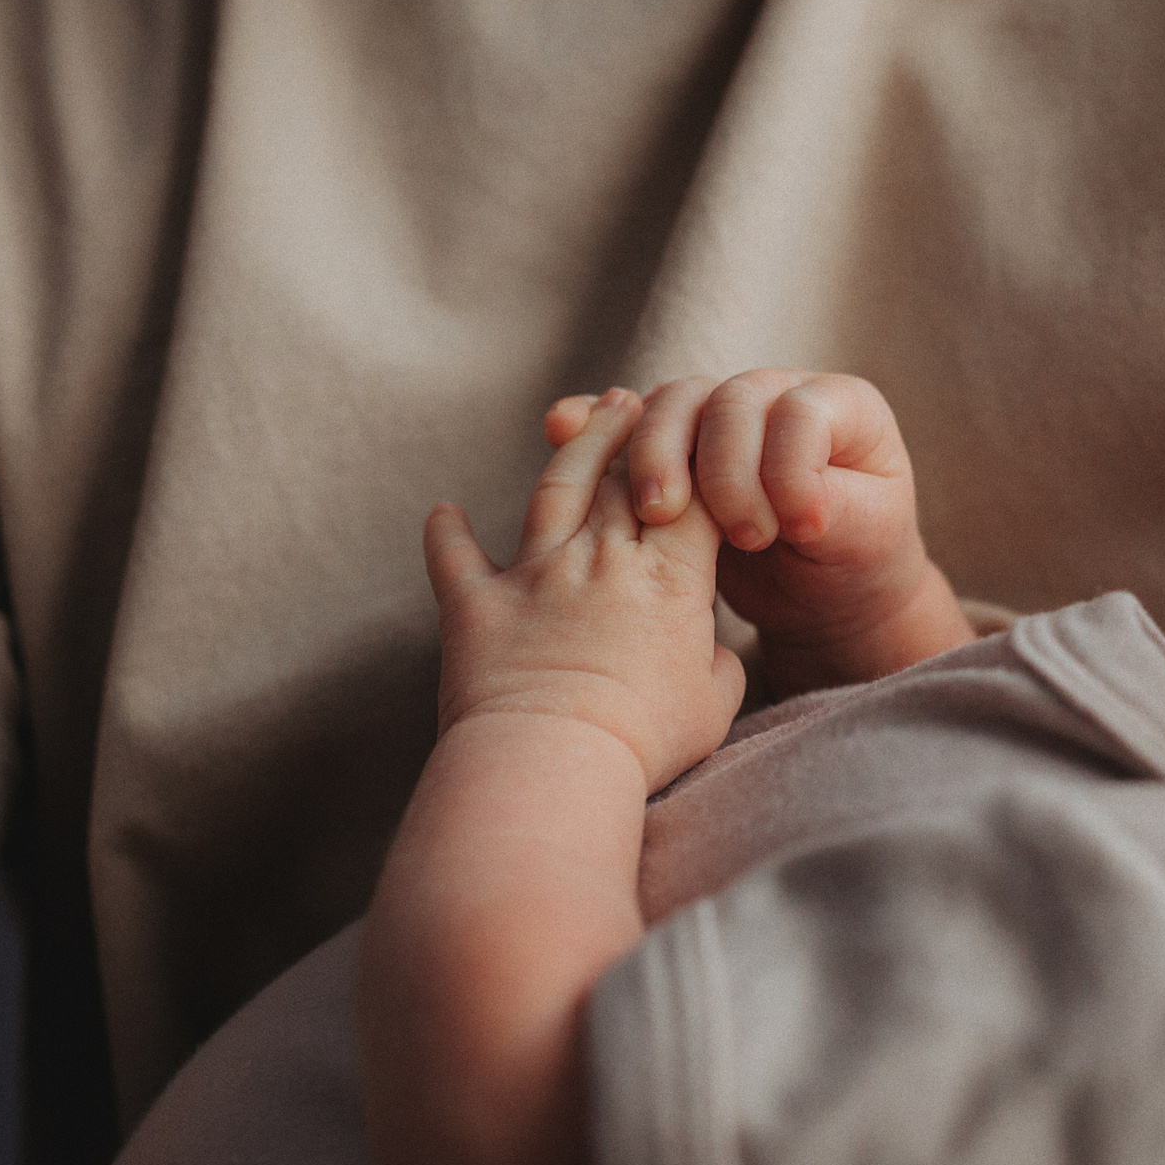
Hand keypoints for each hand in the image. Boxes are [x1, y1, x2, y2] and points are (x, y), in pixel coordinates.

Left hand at [425, 389, 741, 787]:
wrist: (551, 762)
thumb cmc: (643, 741)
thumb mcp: (716, 703)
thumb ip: (721, 661)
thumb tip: (710, 651)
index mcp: (669, 580)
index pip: (692, 496)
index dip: (701, 463)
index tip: (705, 445)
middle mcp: (602, 559)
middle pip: (622, 474)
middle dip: (634, 431)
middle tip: (636, 402)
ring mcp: (535, 575)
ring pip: (554, 487)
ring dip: (570, 447)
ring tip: (575, 416)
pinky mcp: (476, 606)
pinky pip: (454, 557)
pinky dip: (447, 532)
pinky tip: (443, 510)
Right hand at [546, 372, 972, 693]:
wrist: (826, 589)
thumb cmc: (857, 558)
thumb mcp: (865, 536)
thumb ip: (835, 507)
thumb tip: (799, 501)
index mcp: (840, 405)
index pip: (799, 412)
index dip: (791, 467)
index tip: (801, 529)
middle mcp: (776, 393)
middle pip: (728, 400)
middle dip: (721, 466)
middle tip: (740, 534)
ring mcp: (721, 414)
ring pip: (674, 406)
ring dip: (656, 454)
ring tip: (658, 513)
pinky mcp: (676, 444)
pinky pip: (628, 422)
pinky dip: (593, 424)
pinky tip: (560, 428)